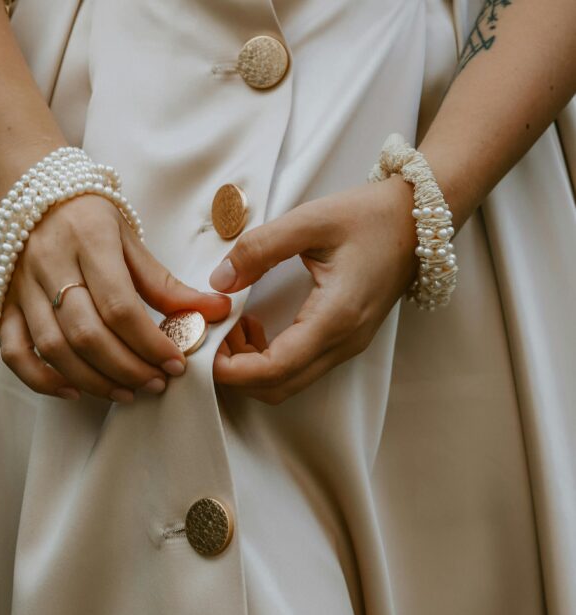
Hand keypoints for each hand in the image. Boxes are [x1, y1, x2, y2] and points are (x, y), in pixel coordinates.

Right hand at [0, 194, 231, 401]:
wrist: (20, 181)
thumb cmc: (82, 212)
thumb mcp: (127, 237)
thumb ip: (165, 282)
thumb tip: (215, 311)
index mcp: (88, 240)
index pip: (120, 306)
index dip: (150, 342)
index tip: (176, 362)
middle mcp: (50, 264)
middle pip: (87, 334)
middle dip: (128, 368)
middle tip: (156, 383)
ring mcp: (21, 287)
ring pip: (55, 348)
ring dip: (95, 380)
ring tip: (128, 391)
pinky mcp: (2, 304)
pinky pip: (15, 353)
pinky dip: (42, 379)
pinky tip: (74, 391)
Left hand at [209, 176, 418, 403]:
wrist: (419, 219)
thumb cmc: (371, 216)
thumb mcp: (311, 219)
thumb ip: (261, 248)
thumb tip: (219, 281)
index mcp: (334, 317)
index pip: (273, 369)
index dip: (231, 369)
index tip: (204, 343)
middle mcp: (342, 343)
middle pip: (276, 389)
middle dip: (235, 374)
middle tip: (213, 335)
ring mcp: (346, 347)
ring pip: (287, 384)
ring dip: (251, 368)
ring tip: (234, 327)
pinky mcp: (345, 343)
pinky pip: (300, 370)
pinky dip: (269, 361)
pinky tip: (257, 326)